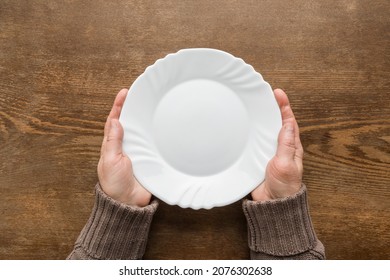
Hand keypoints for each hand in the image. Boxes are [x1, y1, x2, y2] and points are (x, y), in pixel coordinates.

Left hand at [97, 89, 150, 206]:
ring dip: (146, 121)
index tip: (124, 93)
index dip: (118, 106)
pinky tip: (163, 128)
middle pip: (130, 123)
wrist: (128, 202)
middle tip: (141, 95)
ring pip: (142, 132)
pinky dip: (158, 136)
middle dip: (134, 109)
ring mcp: (138, 152)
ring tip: (152, 106)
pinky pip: (154, 145)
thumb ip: (113, 141)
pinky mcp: (150, 159)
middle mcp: (126, 146)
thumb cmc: (115, 184)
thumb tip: (115, 121)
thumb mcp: (110, 160)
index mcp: (112, 145)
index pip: (114, 121)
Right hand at [251, 89, 302, 200]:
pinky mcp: (257, 159)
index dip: (284, 107)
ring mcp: (268, 153)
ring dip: (261, 120)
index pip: (288, 121)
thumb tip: (288, 123)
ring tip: (254, 106)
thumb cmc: (284, 186)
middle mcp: (280, 147)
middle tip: (264, 94)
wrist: (272, 204)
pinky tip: (244, 129)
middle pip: (276, 123)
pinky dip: (251, 135)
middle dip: (272, 108)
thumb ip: (286, 144)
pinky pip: (254, 144)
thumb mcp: (287, 163)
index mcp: (291, 146)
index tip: (278, 94)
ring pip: (265, 132)